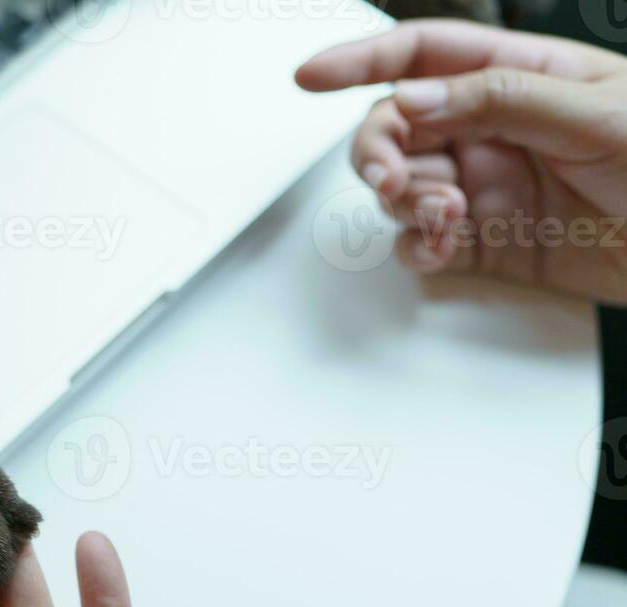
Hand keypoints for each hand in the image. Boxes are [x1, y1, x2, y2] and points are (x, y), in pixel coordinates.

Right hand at [297, 19, 626, 303]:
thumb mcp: (598, 112)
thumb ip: (498, 99)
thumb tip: (413, 97)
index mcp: (521, 78)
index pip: (424, 56)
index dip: (362, 60)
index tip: (312, 76)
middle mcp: (492, 130)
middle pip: (396, 127)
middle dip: (378, 150)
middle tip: (391, 177)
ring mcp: (486, 188)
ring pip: (400, 189)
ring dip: (403, 202)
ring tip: (443, 214)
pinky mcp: (488, 244)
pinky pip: (422, 243)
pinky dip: (418, 246)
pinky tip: (442, 242)